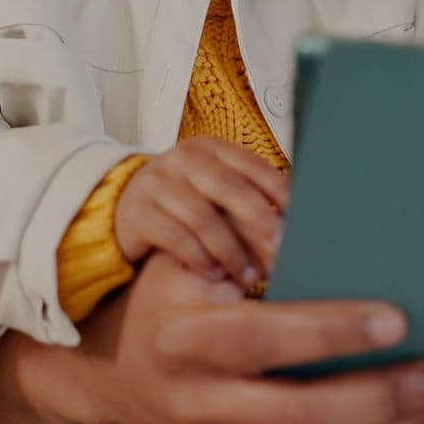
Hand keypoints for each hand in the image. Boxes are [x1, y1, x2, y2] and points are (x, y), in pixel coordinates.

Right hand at [0, 251, 423, 423]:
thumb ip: (255, 247)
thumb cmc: (173, 294)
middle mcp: (202, 402)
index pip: (266, 339)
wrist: (117, 372)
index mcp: (188, 338)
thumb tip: (347, 221)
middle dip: (387, 397)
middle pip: (304, 415)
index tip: (397, 315)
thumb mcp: (194, 258)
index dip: (332, 331)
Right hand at [114, 137, 289, 286]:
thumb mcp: (212, 187)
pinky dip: (199, 258)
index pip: (250, 165)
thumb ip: (246, 194)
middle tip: (280, 249)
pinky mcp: (137, 213)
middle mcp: (182, 160)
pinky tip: (213, 273)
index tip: (300, 216)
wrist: (123, 206)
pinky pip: (175, 237)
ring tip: (247, 275)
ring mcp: (156, 184)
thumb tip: (292, 220)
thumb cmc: (184, 199)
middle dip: (259, 221)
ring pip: (202, 217)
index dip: (277, 190)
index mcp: (210, 148)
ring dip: (230, 250)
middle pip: (228, 189)